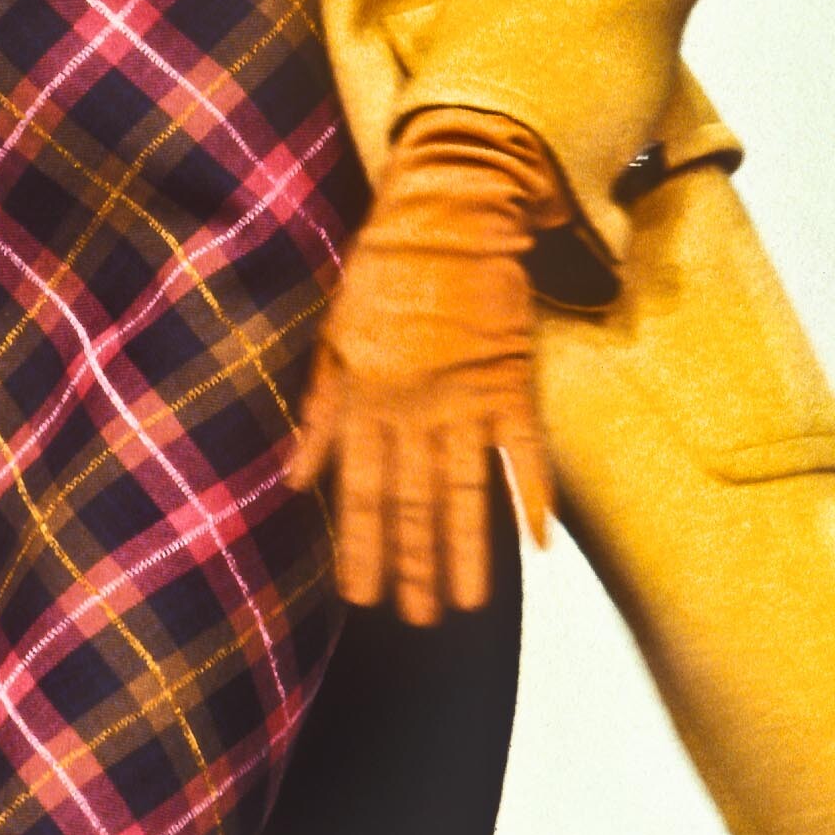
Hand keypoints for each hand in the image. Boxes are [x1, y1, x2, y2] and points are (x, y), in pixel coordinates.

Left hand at [288, 107, 566, 625]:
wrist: (448, 213)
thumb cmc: (381, 271)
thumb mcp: (331, 339)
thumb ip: (318, 417)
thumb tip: (294, 483)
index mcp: (365, 399)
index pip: (361, 492)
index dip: (362, 548)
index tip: (364, 598)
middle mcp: (414, 409)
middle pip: (414, 503)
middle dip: (415, 566)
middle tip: (420, 621)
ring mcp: (466, 398)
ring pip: (466, 490)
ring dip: (468, 550)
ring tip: (468, 606)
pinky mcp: (510, 379)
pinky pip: (524, 449)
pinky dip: (532, 493)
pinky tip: (540, 542)